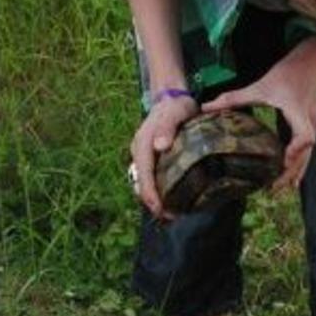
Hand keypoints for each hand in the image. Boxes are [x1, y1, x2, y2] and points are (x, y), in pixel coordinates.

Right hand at [130, 93, 198, 217]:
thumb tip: (160, 146)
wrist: (172, 98)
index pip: (144, 174)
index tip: (161, 210)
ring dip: (155, 199)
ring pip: (144, 182)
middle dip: (153, 202)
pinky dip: (158, 190)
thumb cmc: (176, 107)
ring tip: (172, 213)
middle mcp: (139, 152)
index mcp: (143, 144)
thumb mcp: (175, 113)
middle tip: (172, 217)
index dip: (151, 194)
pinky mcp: (150, 157)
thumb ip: (167, 127)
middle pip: (141, 182)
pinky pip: (150, 177)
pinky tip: (171, 198)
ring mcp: (143, 155)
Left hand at [202, 35, 315, 190]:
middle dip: (290, 172)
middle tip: (273, 189)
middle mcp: (311, 123)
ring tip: (280, 189)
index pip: (305, 136)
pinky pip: (307, 150)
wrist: (314, 62)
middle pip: (305, 154)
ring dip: (295, 171)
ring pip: (307, 155)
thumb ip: (235, 98)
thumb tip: (206, 107)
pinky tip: (290, 175)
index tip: (283, 161)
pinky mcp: (312, 126)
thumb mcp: (261, 85)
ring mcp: (314, 125)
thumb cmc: (289, 73)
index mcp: (299, 113)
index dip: (296, 150)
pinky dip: (298, 163)